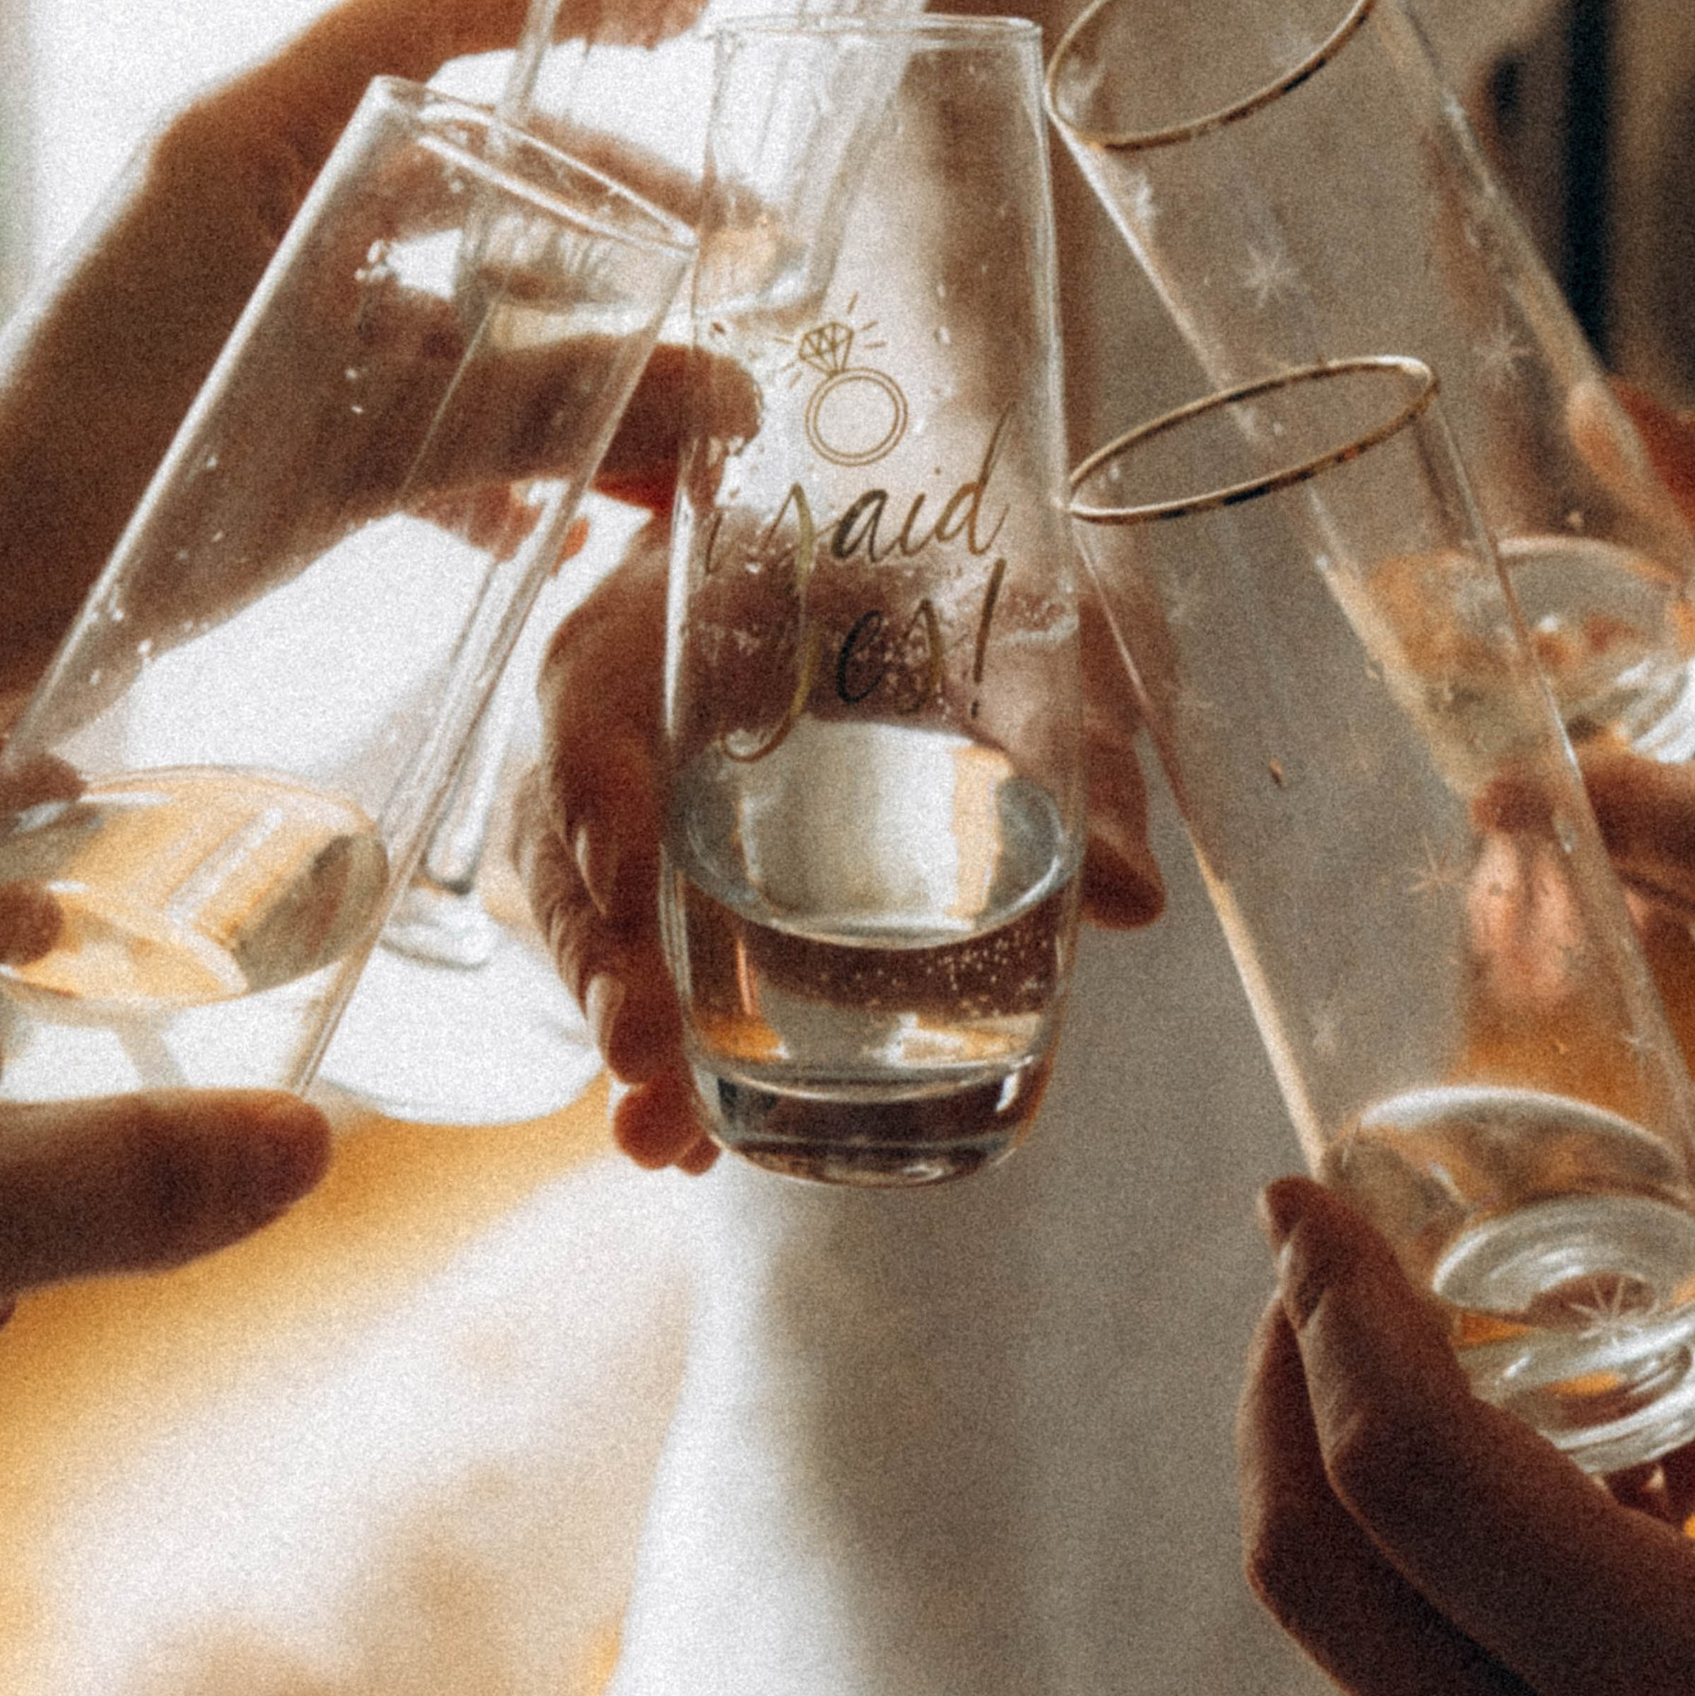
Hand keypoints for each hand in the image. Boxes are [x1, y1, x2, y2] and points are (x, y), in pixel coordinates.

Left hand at [0, 0, 702, 775]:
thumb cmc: (109, 477)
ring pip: (457, 306)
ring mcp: (259, 301)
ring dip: (574, 367)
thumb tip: (732, 404)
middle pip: (479, 172)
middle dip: (625, 228)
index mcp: (252, 140)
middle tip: (753, 262)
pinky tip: (572, 521)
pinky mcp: (257, 400)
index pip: (433, 14)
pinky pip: (403, 401)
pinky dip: (488, 454)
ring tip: (694, 431)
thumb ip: (541, 411)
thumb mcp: (347, 432)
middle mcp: (258, 198)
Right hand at [512, 530, 1165, 1175]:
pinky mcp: (661, 865)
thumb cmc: (952, 563)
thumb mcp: (1018, 619)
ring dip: (620, 1021)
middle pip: (565, 832)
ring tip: (663, 1136)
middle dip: (602, 960)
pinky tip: (688, 1143)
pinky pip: (633, 952)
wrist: (928, 552)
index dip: (598, 791)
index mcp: (687, 600)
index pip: (594, 693)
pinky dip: (662, 1045)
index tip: (632, 884)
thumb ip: (1074, 739)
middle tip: (644, 1060)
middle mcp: (630, 701)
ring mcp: (632, 789)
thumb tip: (1129, 895)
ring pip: (586, 911)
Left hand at [1240, 1057, 1694, 1695]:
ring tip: (1494, 1348)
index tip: (1303, 1194)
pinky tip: (1626, 1488)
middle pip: (1313, 1573)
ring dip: (1386, 1484)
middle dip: (1283, 1394)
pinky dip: (1486, 1575)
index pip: (1399, 1476)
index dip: (1327, 1312)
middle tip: (1324, 1266)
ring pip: (1382, 1641)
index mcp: (1661, 1688)